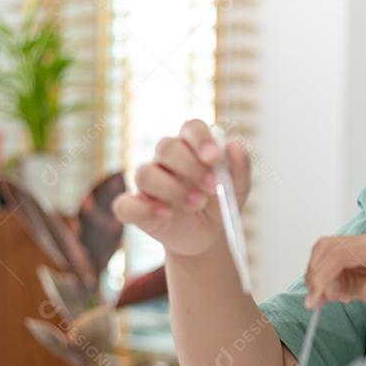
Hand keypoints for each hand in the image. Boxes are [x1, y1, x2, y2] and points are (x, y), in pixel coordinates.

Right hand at [113, 119, 250, 257]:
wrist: (209, 238)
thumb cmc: (220, 206)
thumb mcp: (238, 189)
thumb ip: (240, 167)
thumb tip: (235, 146)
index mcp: (192, 147)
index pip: (190, 127)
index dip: (200, 138)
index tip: (214, 157)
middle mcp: (166, 160)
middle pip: (166, 147)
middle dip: (191, 166)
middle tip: (213, 187)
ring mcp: (149, 184)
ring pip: (145, 173)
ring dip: (173, 189)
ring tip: (197, 203)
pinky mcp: (136, 208)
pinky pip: (126, 204)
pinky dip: (144, 209)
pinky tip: (166, 214)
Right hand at [303, 234, 365, 329]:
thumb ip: (353, 287)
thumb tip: (328, 287)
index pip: (338, 254)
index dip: (320, 276)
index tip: (314, 300)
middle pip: (328, 248)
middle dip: (315, 273)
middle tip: (314, 301)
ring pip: (329, 255)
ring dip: (319, 276)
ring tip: (322, 300)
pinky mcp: (365, 266)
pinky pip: (338, 266)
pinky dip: (329, 280)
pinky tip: (335, 296)